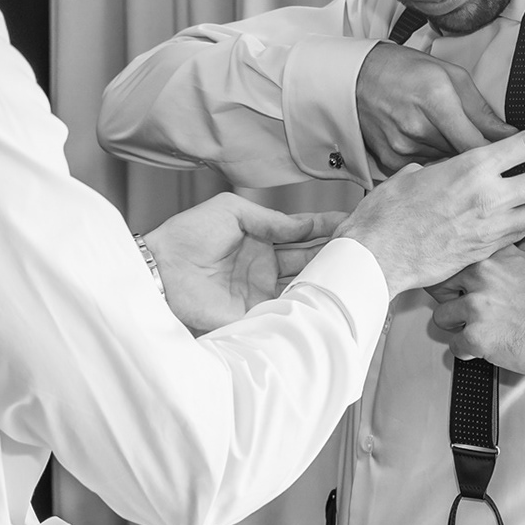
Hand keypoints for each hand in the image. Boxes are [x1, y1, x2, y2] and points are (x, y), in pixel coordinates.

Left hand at [145, 195, 345, 333]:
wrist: (162, 270)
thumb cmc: (189, 235)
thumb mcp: (232, 211)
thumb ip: (271, 219)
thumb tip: (304, 225)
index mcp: (261, 238)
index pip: (301, 233)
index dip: (326, 228)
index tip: (353, 222)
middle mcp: (266, 266)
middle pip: (309, 259)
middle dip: (334, 252)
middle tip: (363, 246)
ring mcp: (262, 291)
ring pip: (303, 283)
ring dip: (326, 277)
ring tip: (354, 268)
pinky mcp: (256, 313)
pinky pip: (287, 309)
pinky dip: (308, 304)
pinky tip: (329, 296)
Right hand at [334, 130, 524, 294]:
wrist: (379, 255)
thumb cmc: (387, 213)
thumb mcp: (411, 175)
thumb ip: (438, 168)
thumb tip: (441, 169)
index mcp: (472, 167)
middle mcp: (491, 195)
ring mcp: (493, 227)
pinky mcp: (488, 250)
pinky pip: (524, 233)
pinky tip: (519, 217)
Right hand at [356, 42, 516, 175]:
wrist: (356, 79)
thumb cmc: (405, 70)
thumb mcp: (451, 76)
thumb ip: (482, 110)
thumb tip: (511, 135)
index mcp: (436, 100)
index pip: (479, 145)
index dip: (502, 157)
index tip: (517, 160)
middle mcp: (417, 128)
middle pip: (464, 159)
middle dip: (479, 157)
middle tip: (486, 148)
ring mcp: (401, 147)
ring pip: (446, 167)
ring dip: (455, 160)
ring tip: (450, 141)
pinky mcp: (390, 161)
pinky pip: (425, 170)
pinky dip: (433, 162)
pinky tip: (428, 146)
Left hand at [428, 246, 524, 376]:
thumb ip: (505, 260)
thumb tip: (492, 263)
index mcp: (492, 257)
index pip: (451, 262)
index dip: (454, 280)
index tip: (457, 288)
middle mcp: (480, 276)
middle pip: (439, 288)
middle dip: (450, 302)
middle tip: (464, 314)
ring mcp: (476, 306)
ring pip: (441, 318)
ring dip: (457, 328)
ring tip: (477, 333)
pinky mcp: (477, 336)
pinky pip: (454, 346)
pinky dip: (467, 351)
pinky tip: (485, 349)